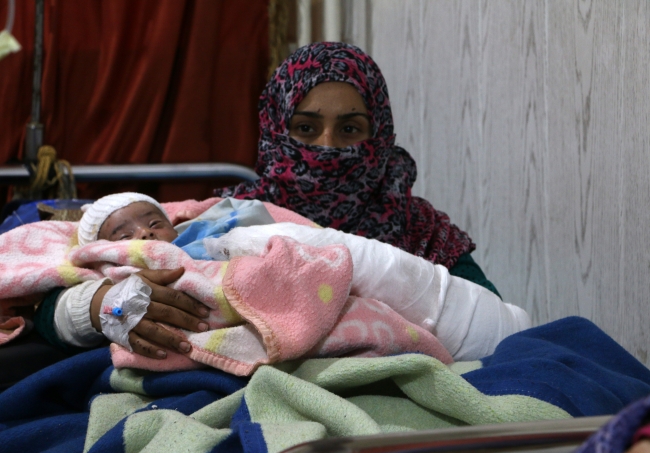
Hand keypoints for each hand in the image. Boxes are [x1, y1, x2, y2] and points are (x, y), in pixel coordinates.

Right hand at [90, 268, 209, 358]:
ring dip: (171, 339)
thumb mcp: (143, 277)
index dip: (190, 304)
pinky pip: (138, 345)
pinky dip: (150, 351)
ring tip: (187, 347)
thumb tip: (182, 270)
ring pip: (154, 331)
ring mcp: (132, 322)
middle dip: (186, 321)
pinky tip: (164, 355)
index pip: (173, 297)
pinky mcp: (125, 336)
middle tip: (204, 328)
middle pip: (167, 314)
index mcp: (149, 290)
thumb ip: (163, 275)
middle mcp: (142, 307)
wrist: (100, 303)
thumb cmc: (129, 290)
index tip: (205, 312)